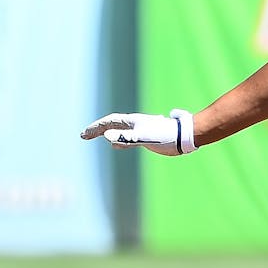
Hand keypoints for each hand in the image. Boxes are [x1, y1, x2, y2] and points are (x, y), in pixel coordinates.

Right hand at [80, 109, 195, 155]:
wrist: (183, 137)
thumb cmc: (165, 136)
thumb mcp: (143, 137)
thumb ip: (126, 138)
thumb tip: (107, 137)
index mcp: (132, 121)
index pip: (109, 122)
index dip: (95, 128)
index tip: (84, 134)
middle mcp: (135, 124)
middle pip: (112, 125)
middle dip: (97, 130)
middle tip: (84, 136)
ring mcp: (141, 130)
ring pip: (119, 131)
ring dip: (107, 134)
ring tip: (97, 137)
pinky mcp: (147, 138)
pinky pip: (128, 138)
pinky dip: (118, 141)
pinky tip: (116, 145)